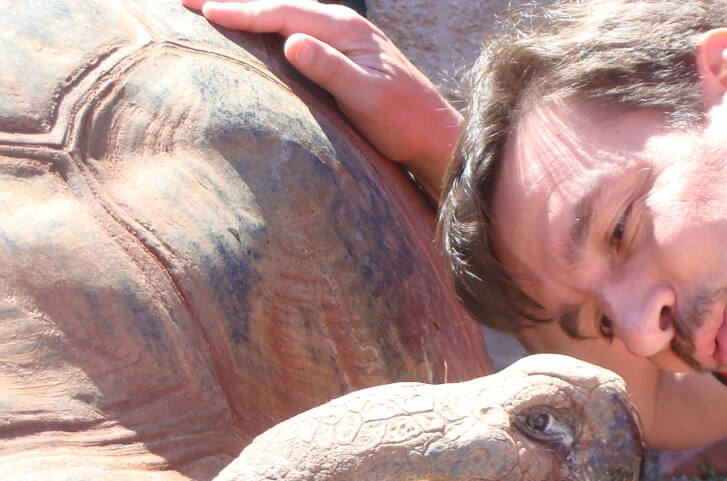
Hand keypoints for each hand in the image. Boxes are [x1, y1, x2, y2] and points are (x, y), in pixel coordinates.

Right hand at [182, 0, 460, 194]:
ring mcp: (344, 34)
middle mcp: (343, 23)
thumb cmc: (403, 122)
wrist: (434, 133)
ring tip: (209, 6)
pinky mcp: (344, 48)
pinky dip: (268, 20)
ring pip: (285, 10)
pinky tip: (254, 26)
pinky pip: (295, 23)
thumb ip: (331, 69)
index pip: (281, 13)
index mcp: (344, 29)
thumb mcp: (367, 99)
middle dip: (232, 0)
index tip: (203, 11)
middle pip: (277, 2)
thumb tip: (292, 41)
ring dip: (248, 6)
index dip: (241, 11)